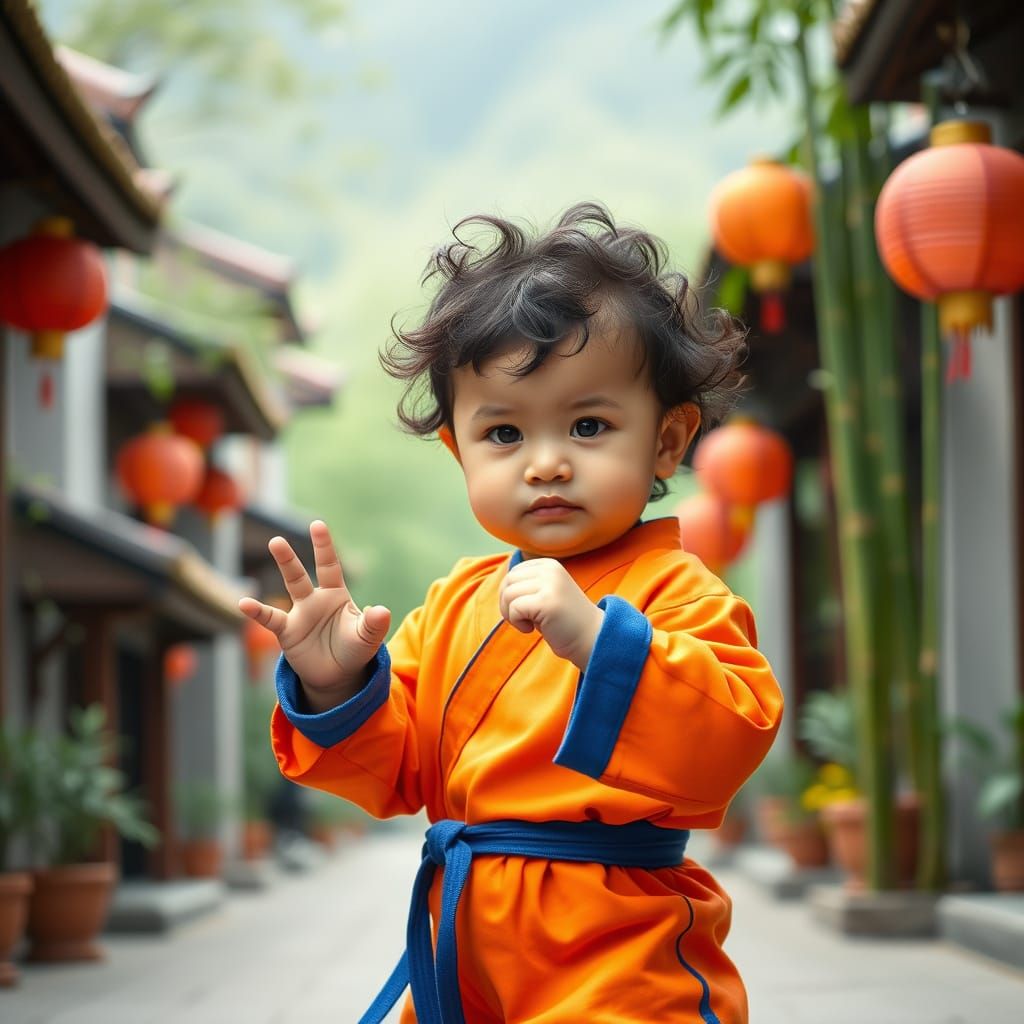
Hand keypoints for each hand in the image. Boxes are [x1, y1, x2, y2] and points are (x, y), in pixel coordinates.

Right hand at [238, 520, 390, 712]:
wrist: (338, 675)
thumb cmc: (354, 649)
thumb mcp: (368, 638)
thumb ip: (374, 624)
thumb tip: (382, 611)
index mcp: (337, 595)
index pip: (330, 566)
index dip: (324, 546)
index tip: (317, 525)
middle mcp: (315, 599)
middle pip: (301, 573)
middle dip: (289, 557)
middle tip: (277, 539)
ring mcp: (300, 614)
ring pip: (289, 587)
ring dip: (282, 568)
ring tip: (271, 549)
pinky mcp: (287, 632)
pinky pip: (270, 619)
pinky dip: (258, 612)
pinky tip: (244, 603)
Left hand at [498, 559, 602, 669]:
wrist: (591, 639)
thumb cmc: (563, 622)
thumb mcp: (545, 594)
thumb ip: (526, 586)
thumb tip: (502, 586)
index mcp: (549, 565)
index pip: (513, 573)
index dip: (511, 594)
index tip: (525, 610)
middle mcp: (550, 570)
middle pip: (508, 581)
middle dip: (507, 604)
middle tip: (522, 619)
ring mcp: (550, 584)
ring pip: (508, 594)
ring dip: (511, 614)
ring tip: (528, 624)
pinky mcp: (547, 601)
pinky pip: (514, 608)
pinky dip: (517, 623)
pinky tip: (531, 630)